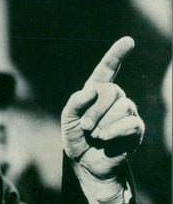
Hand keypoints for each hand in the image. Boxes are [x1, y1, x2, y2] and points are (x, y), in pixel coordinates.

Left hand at [61, 36, 144, 178]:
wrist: (86, 162)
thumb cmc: (76, 137)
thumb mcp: (67, 119)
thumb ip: (74, 102)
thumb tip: (91, 91)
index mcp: (96, 91)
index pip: (108, 69)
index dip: (117, 54)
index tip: (128, 41)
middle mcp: (114, 98)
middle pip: (111, 91)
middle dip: (94, 110)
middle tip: (85, 127)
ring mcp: (127, 111)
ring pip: (122, 106)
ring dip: (102, 123)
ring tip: (95, 135)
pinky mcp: (135, 128)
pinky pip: (130, 122)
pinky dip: (114, 131)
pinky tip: (104, 138)